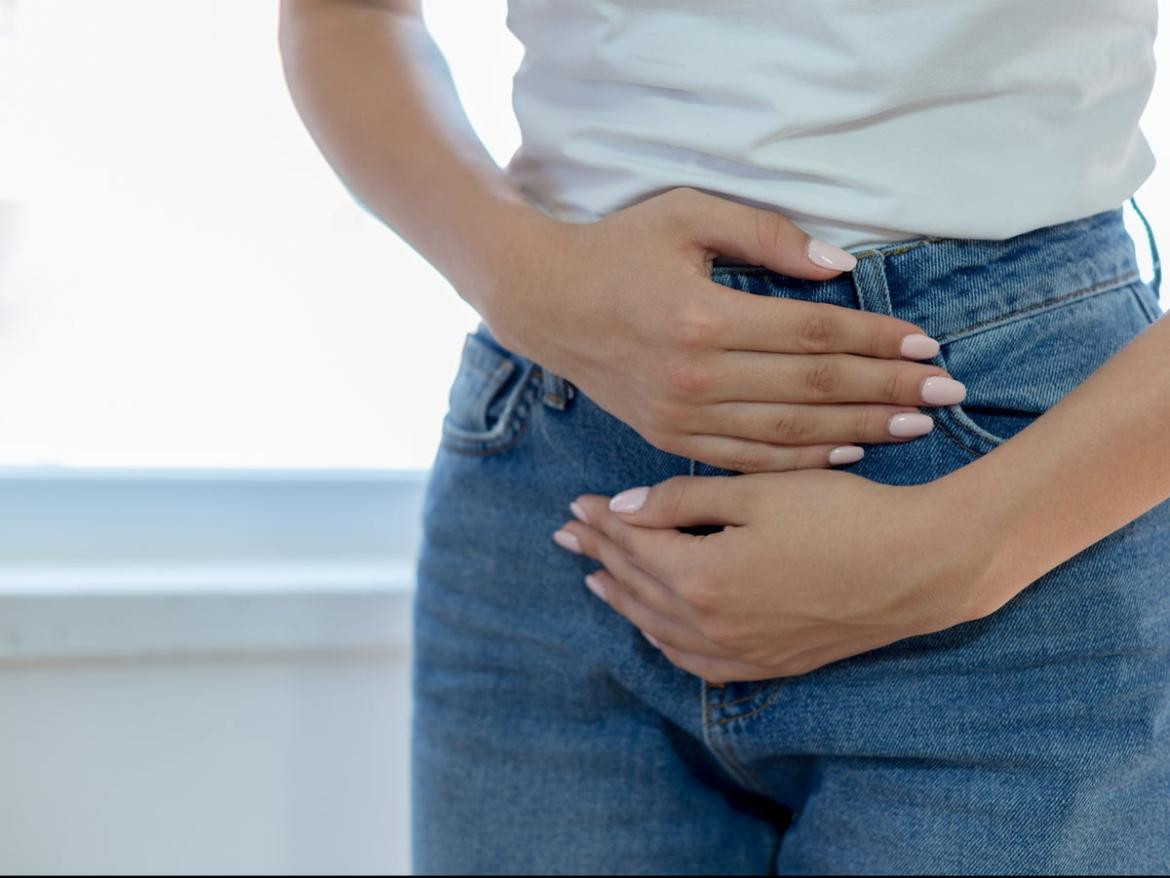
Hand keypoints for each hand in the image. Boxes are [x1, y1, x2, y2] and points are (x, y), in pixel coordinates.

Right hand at [482, 187, 964, 472]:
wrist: (544, 302)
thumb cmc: (618, 248)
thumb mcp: (685, 215)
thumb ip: (764, 236)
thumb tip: (838, 266)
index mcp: (703, 316)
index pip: (814, 332)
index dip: (878, 338)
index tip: (929, 345)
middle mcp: (695, 376)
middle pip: (814, 387)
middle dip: (889, 390)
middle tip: (948, 393)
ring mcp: (680, 415)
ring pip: (789, 432)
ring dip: (859, 430)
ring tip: (915, 426)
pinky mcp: (668, 437)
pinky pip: (748, 459)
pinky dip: (801, 461)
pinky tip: (847, 454)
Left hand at [552, 470, 1002, 682]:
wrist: (919, 566)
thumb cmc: (842, 515)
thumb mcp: (758, 491)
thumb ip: (683, 501)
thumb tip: (624, 507)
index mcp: (701, 578)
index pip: (633, 546)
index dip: (602, 522)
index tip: (577, 503)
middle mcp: (712, 625)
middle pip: (638, 587)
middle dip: (600, 556)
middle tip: (568, 535)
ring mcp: (742, 652)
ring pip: (659, 629)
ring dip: (624, 601)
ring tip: (596, 579)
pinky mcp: (772, 664)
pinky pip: (697, 662)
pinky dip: (665, 641)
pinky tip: (657, 628)